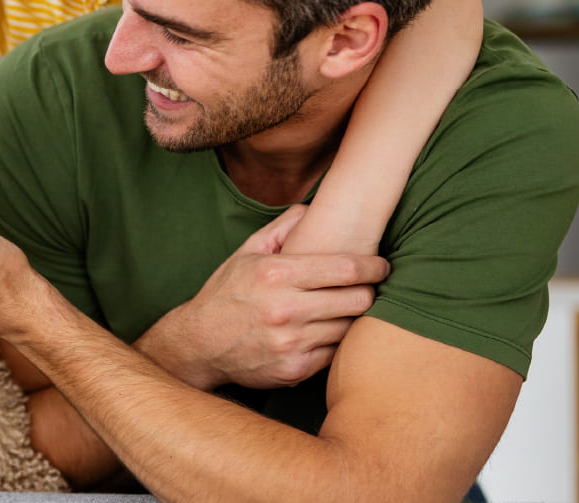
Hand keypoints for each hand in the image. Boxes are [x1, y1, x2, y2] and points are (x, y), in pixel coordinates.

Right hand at [140, 205, 387, 389]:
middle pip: (358, 300)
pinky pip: (334, 354)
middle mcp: (285, 309)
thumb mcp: (245, 253)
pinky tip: (329, 333)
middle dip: (370, 292)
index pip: (347, 268)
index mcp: (276, 274)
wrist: (196, 344)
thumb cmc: (225, 294)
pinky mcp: (293, 370)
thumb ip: (281, 229)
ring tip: (349, 311)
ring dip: (353, 319)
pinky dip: (336, 343)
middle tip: (369, 289)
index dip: (374, 266)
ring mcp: (290, 342)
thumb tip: (312, 208)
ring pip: (349, 329)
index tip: (382, 266)